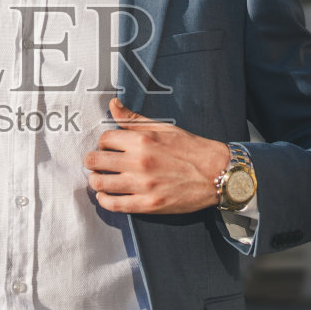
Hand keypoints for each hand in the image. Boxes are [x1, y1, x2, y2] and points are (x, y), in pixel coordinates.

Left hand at [83, 98, 230, 213]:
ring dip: (96, 180)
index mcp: (142, 140)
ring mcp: (142, 185)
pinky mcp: (148, 204)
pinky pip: (114, 204)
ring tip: (101, 179)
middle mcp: (139, 162)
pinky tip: (106, 196)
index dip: (104, 143)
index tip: (109, 147)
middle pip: (95, 161)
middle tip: (99, 163)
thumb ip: (134, 119)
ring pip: (99, 183)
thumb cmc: (191, 149)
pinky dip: (104, 200)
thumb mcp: (163, 128)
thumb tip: (113, 105)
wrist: (217, 174)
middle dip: (93, 161)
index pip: (105, 139)